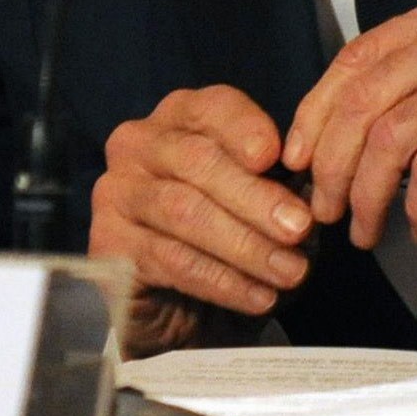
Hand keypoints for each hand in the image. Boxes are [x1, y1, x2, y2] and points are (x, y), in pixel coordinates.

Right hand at [88, 85, 316, 354]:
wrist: (182, 307)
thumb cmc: (225, 238)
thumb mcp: (255, 202)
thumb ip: (275, 184)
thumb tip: (308, 189)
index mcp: (177, 118)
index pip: (211, 108)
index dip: (244, 128)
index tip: (276, 157)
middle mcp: (137, 146)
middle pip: (196, 160)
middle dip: (254, 197)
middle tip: (299, 229)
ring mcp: (115, 193)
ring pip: (183, 211)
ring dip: (244, 244)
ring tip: (290, 271)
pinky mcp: (107, 245)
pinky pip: (170, 259)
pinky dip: (221, 280)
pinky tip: (258, 296)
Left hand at [282, 0, 416, 250]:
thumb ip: (416, 84)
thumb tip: (333, 134)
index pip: (358, 56)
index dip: (316, 111)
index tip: (297, 155)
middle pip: (364, 98)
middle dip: (330, 161)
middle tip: (322, 206)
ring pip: (389, 140)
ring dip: (366, 195)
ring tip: (363, 229)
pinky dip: (414, 209)